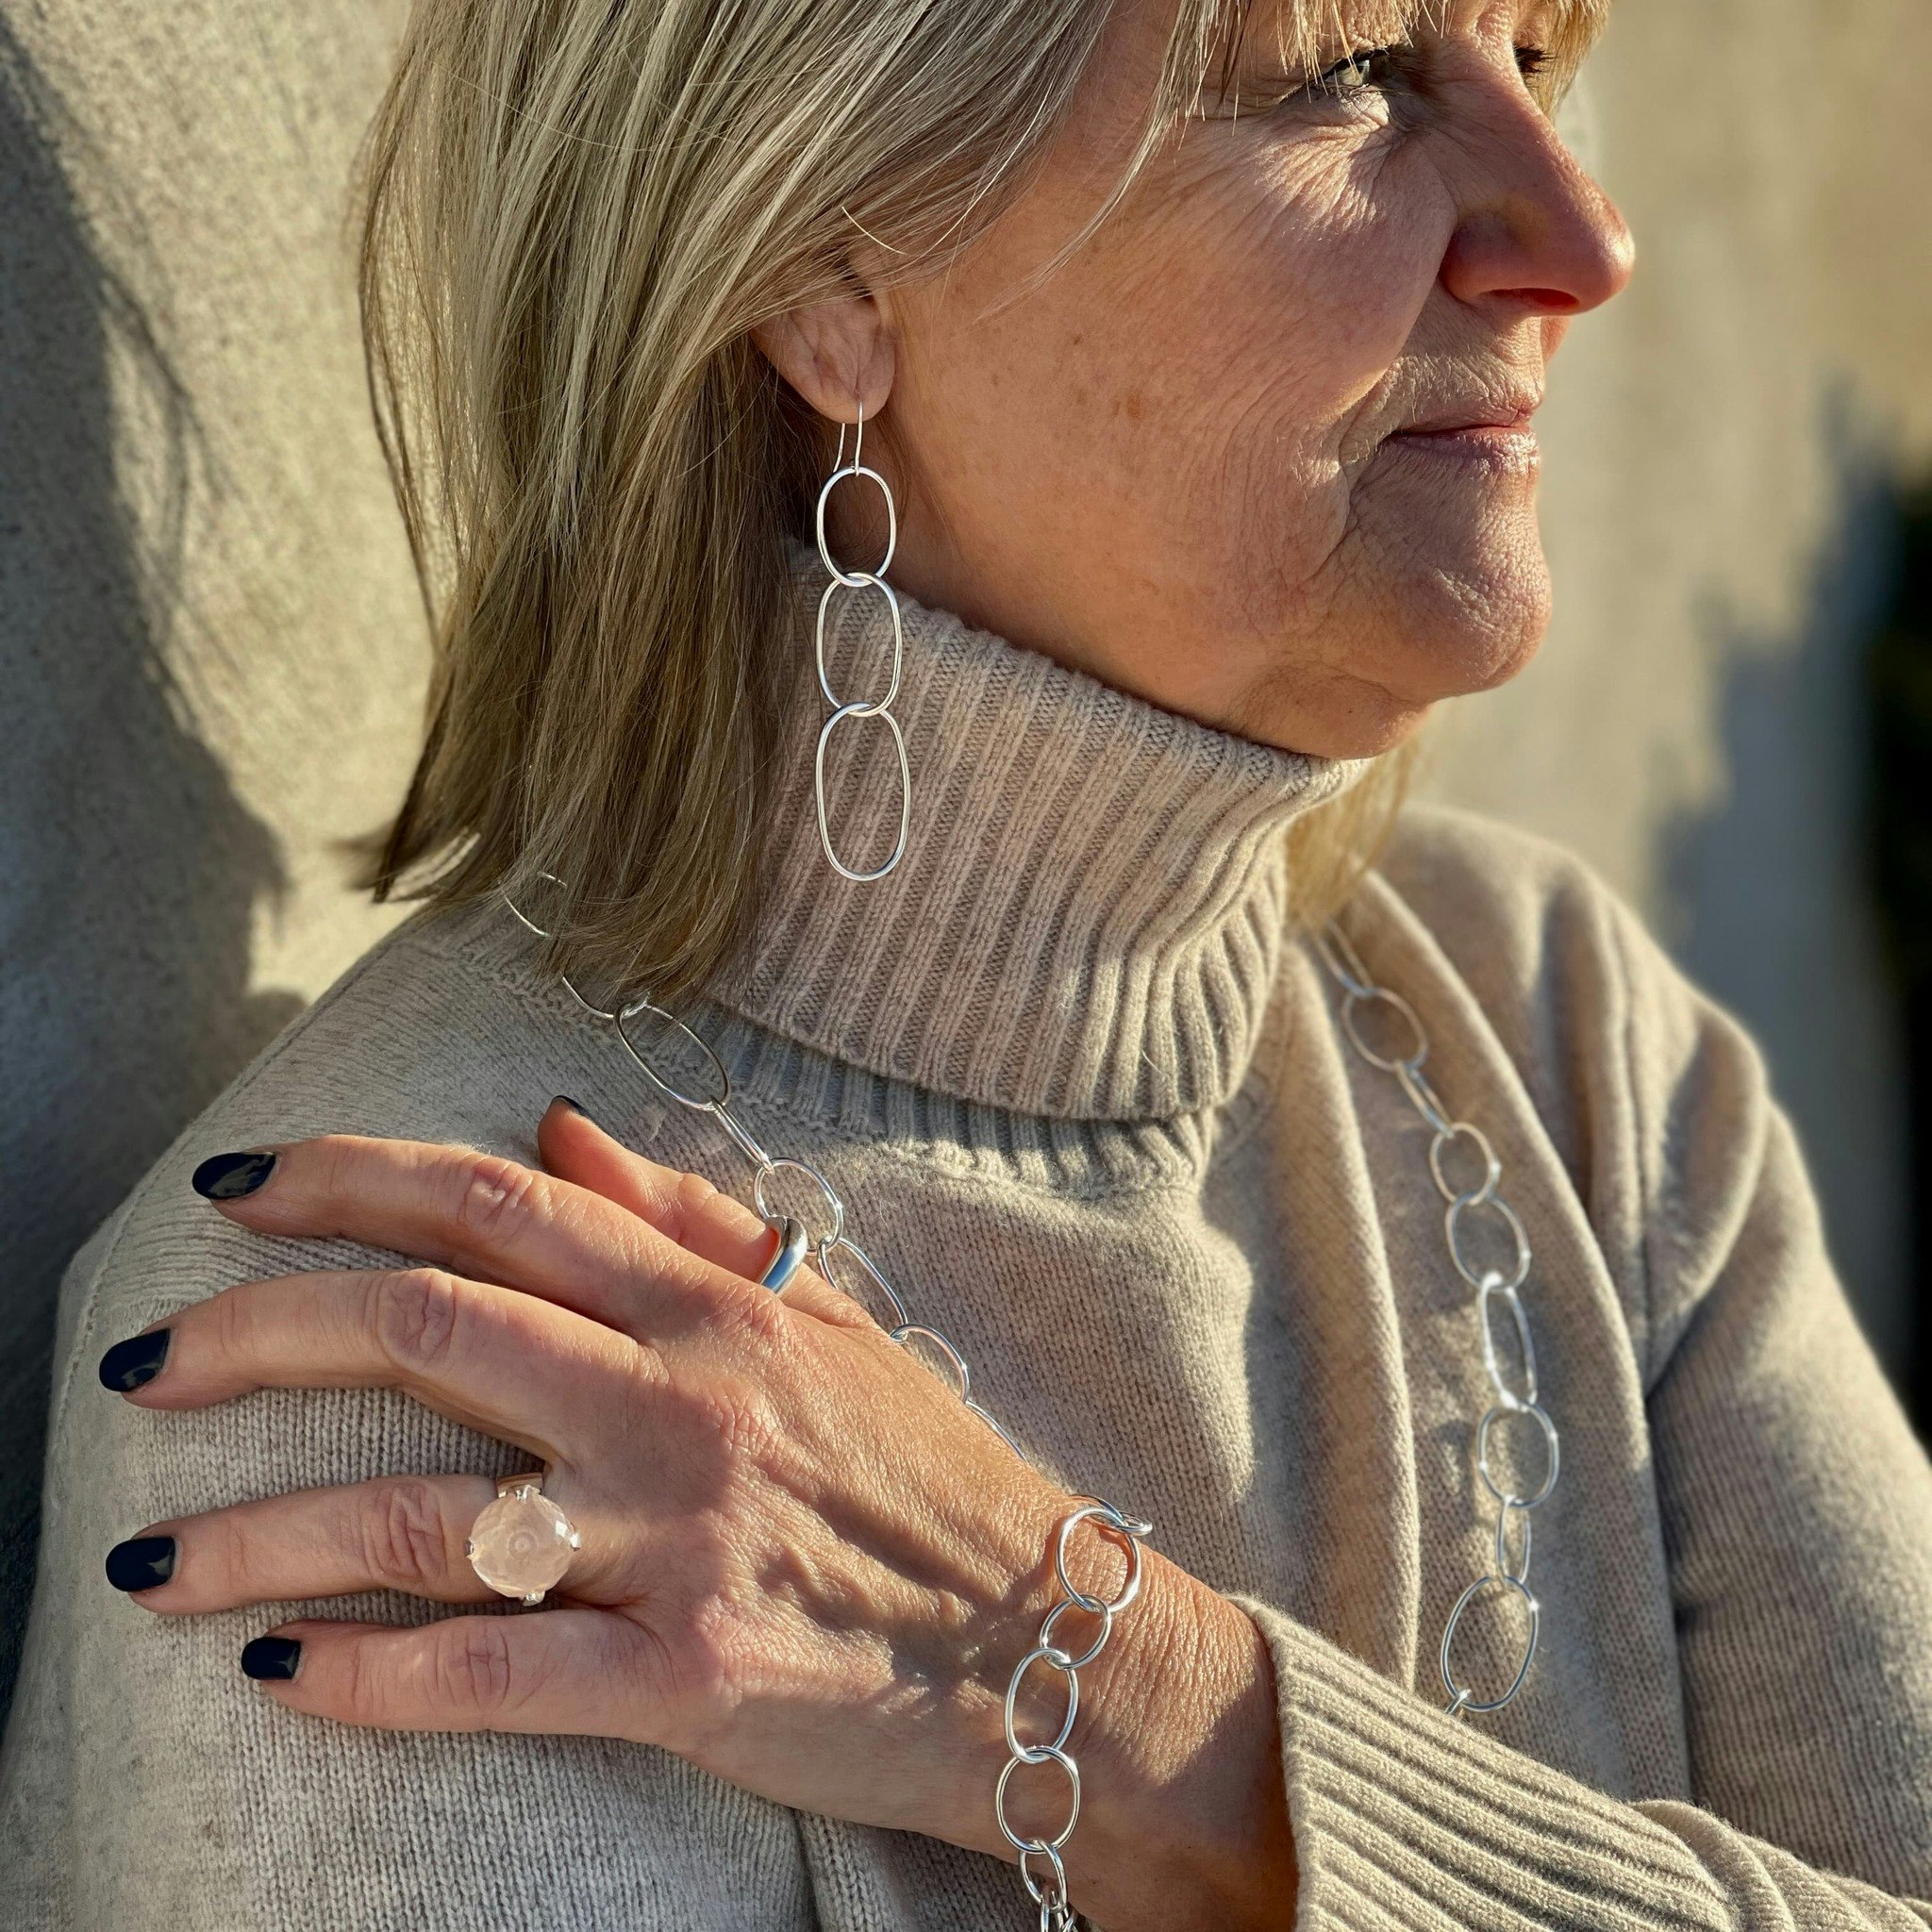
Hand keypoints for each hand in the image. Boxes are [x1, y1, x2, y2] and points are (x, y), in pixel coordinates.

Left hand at [100, 1102, 1291, 1927]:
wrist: (1048, 1643)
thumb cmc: (929, 1475)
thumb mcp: (827, 1320)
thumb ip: (688, 1220)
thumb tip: (558, 1125)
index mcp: (715, 1306)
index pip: (502, 1203)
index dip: (352, 1179)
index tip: (239, 1188)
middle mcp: (684, 1401)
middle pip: (427, 1327)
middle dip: (255, 1335)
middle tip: (141, 1361)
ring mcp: (681, 1539)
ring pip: (423, 1513)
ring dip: (259, 1533)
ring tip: (145, 1557)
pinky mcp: (687, 1676)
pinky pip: (489, 1674)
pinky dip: (365, 1676)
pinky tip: (276, 1673)